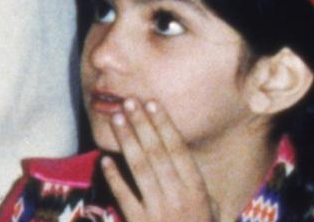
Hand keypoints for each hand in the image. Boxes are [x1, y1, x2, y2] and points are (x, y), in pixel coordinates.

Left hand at [100, 98, 217, 221]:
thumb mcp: (207, 207)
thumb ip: (192, 181)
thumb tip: (177, 150)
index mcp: (197, 190)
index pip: (178, 150)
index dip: (164, 125)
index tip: (152, 104)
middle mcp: (179, 198)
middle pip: (157, 153)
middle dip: (142, 126)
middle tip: (129, 103)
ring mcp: (159, 211)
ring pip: (140, 169)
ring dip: (127, 142)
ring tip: (117, 119)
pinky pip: (125, 196)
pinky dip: (115, 178)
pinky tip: (105, 160)